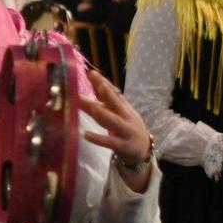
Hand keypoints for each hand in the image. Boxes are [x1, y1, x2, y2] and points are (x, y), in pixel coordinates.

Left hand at [81, 67, 152, 188]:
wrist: (143, 148)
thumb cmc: (126, 127)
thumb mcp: (118, 114)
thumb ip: (101, 105)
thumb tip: (79, 95)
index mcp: (123, 107)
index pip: (113, 92)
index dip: (103, 83)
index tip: (92, 73)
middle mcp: (125, 116)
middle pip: (115, 102)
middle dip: (106, 92)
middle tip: (97, 83)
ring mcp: (124, 130)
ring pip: (113, 121)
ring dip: (102, 113)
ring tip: (91, 106)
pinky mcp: (121, 145)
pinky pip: (109, 142)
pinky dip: (97, 138)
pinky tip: (85, 134)